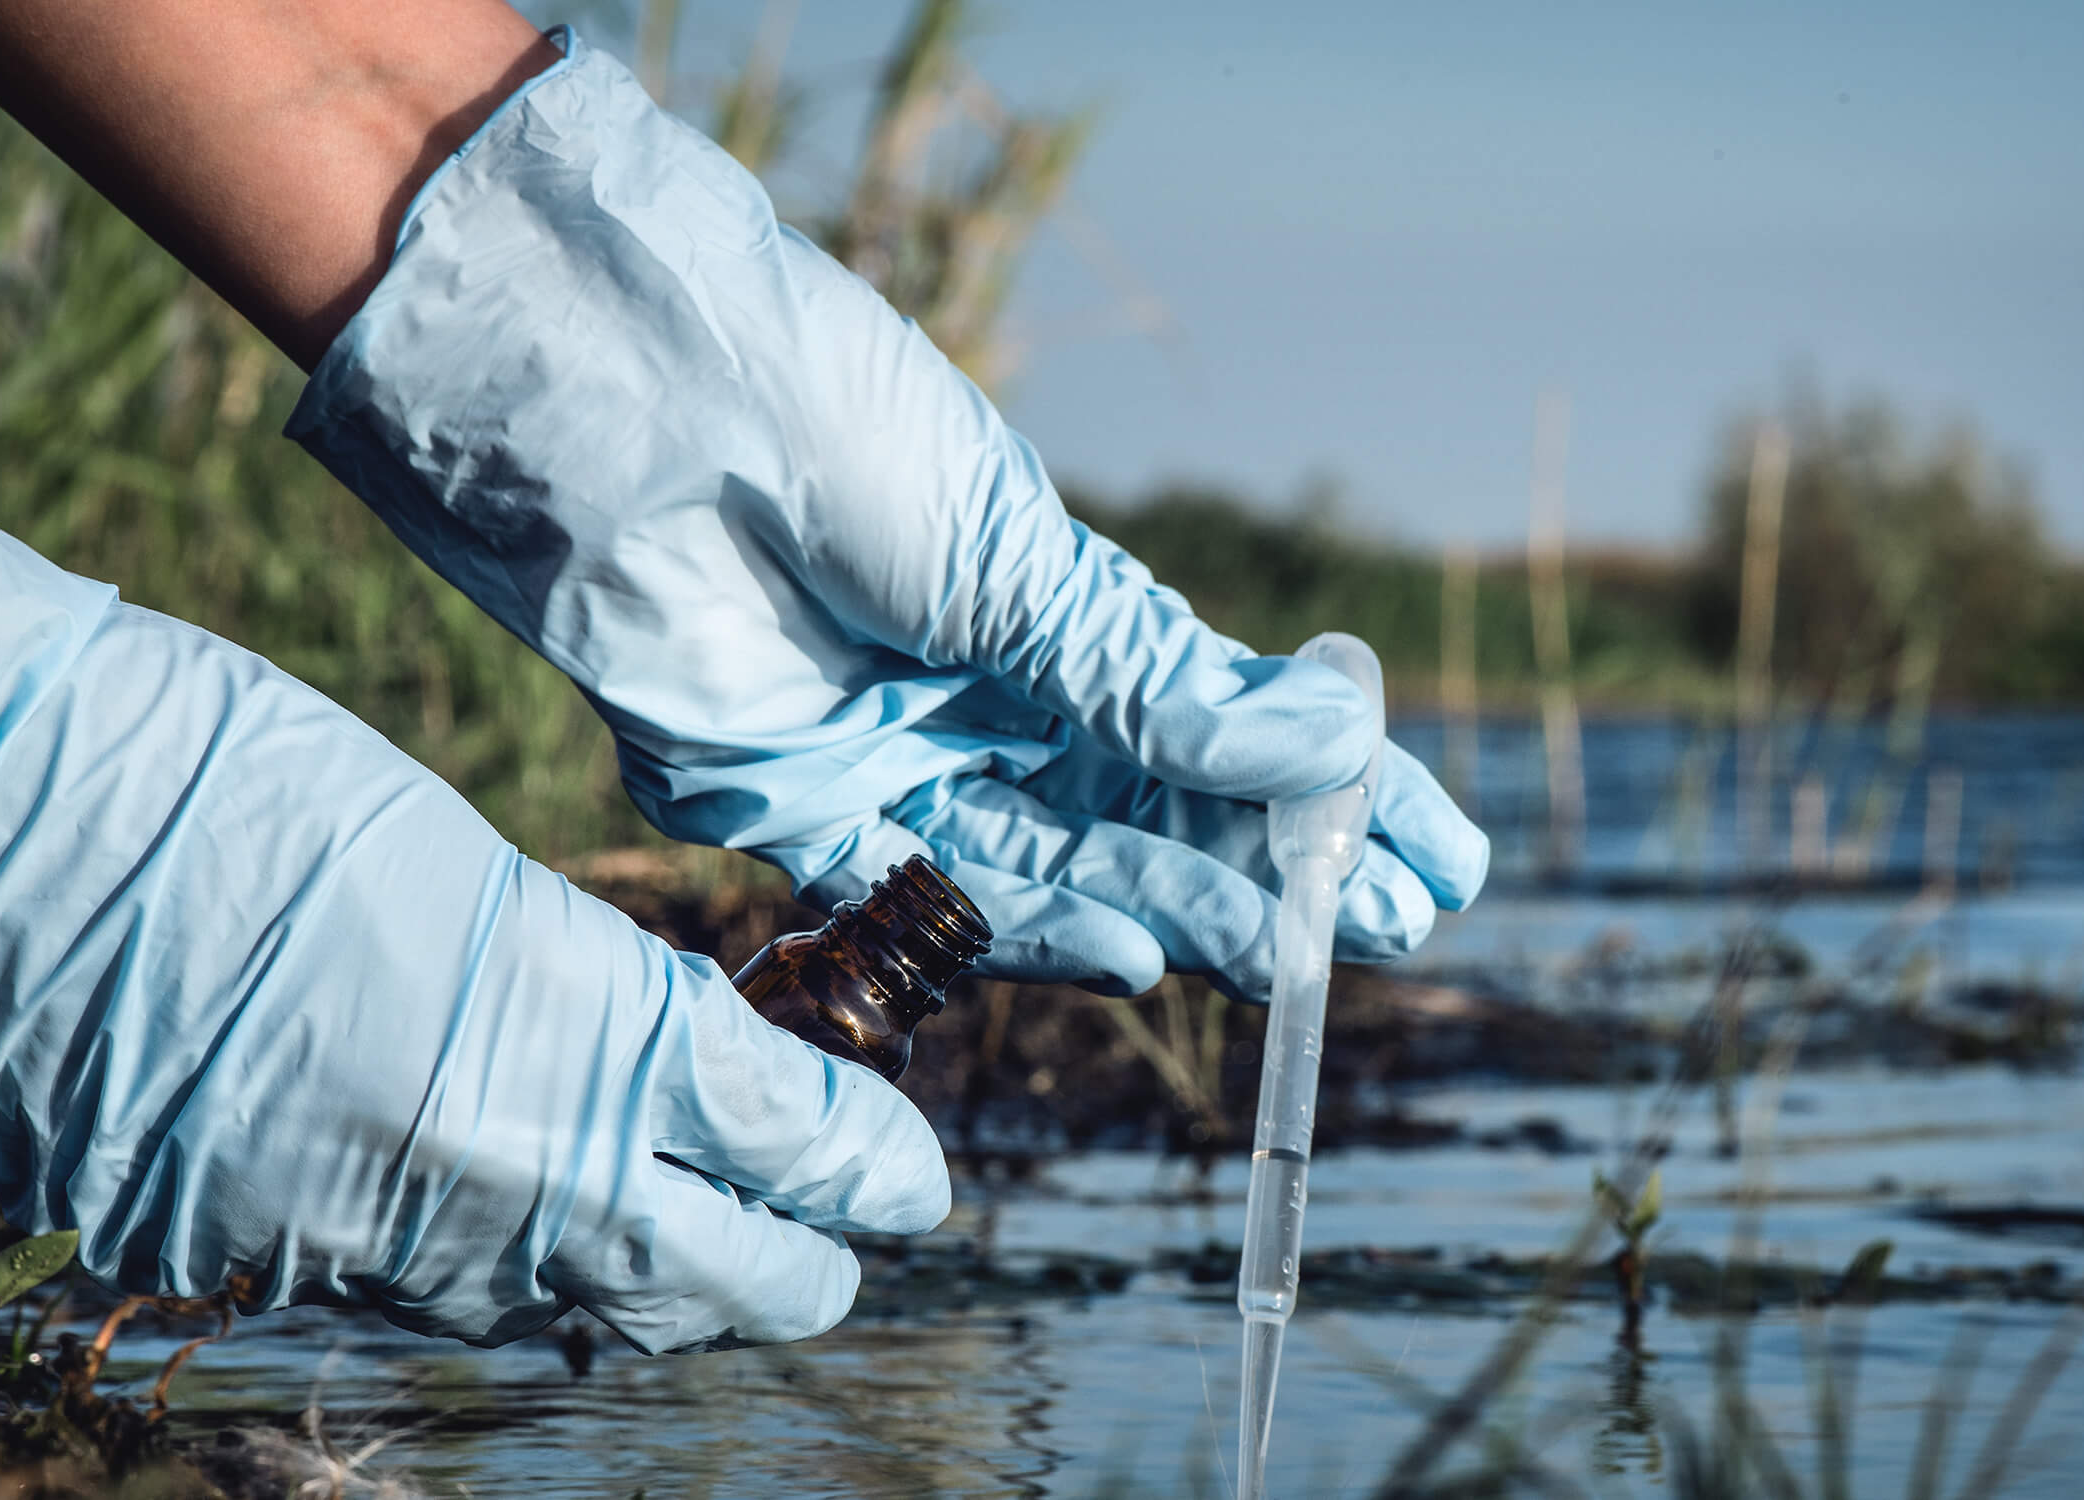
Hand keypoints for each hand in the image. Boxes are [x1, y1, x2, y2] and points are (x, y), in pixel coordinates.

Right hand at [0, 443, 945, 1351]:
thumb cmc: (242, 778)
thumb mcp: (472, 869)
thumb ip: (600, 1000)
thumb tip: (698, 1085)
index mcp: (580, 1038)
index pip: (796, 1148)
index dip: (874, 1166)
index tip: (911, 1173)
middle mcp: (496, 1178)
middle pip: (725, 1287)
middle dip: (803, 1261)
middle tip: (835, 1217)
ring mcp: (368, 1245)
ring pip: (581, 1314)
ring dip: (658, 1277)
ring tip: (696, 1225)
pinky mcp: (254, 1265)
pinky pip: (428, 1302)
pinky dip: (500, 1268)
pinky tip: (510, 1213)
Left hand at [292, 34, 1489, 998]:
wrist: (643, 419)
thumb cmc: (839, 438)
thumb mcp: (1022, 560)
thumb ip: (1157, 683)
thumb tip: (1336, 746)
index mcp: (1056, 610)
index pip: (1227, 724)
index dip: (1336, 793)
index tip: (1440, 851)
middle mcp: (992, 695)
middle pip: (1162, 814)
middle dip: (1282, 871)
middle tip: (1393, 928)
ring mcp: (906, 760)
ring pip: (1075, 868)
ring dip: (1189, 911)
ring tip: (1295, 952)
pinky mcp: (808, 818)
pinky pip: (946, 900)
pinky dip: (1048, 933)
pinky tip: (1147, 954)